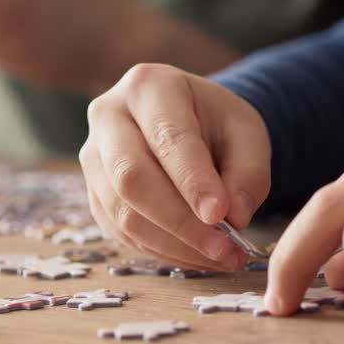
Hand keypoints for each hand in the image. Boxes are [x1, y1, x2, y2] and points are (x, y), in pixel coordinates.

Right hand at [80, 63, 272, 270]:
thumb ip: (249, 171)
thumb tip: (234, 217)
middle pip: (130, 177)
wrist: (189, 123)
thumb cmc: (217, 122)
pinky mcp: (94, 194)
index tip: (222, 216)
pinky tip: (199, 256)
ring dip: (175, 245)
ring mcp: (94, 157)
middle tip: (225, 248)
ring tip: (223, 257)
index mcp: (148, 86)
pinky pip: (122, 232)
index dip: (193, 181)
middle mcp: (108, 117)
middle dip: (180, 221)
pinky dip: (164, 251)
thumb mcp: (248, 132)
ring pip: (122, 213)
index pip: (168, 137)